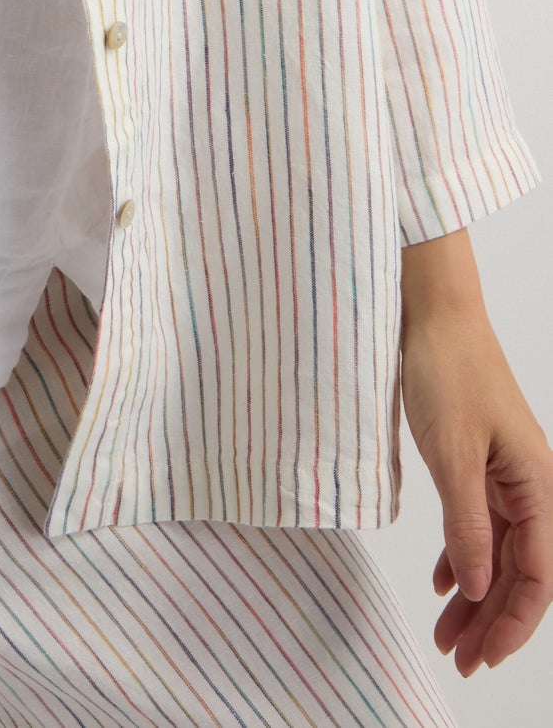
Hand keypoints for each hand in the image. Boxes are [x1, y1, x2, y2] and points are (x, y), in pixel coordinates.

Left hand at [400, 297, 552, 674]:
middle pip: (518, 572)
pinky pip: (479, 525)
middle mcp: (529, 485)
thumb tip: (479, 589)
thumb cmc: (448, 369)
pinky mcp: (479, 462)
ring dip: (474, 596)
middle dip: (490, 621)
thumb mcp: (452, 453)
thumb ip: (467, 523)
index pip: (536, 576)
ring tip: (445, 634)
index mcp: (537, 485)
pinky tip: (444, 583)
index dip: (511, 623)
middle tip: (457, 658)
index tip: (483, 657)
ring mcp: (505, 474)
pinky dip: (462, 557)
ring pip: (497, 553)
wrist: (432, 312)